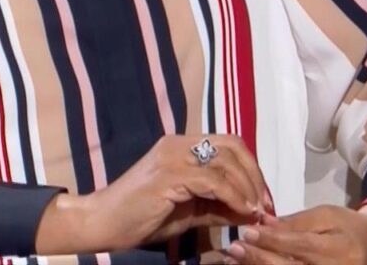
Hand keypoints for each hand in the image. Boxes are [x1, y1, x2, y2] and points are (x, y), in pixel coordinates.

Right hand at [34, 134, 273, 253]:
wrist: (101, 223)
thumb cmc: (141, 218)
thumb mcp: (189, 212)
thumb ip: (219, 208)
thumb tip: (253, 212)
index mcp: (181, 146)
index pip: (229, 144)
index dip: (252, 169)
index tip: (263, 199)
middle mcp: (178, 144)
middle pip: (233, 146)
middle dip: (256, 176)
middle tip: (266, 206)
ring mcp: (172, 156)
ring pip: (226, 161)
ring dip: (248, 187)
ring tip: (256, 212)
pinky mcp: (168, 175)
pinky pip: (213, 180)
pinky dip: (233, 195)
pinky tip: (241, 211)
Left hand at [222, 204, 366, 264]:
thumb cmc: (347, 226)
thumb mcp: (326, 215)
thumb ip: (295, 222)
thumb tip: (263, 224)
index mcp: (339, 250)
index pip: (300, 246)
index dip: (272, 241)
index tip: (248, 232)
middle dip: (259, 259)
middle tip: (234, 247)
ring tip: (234, 259)